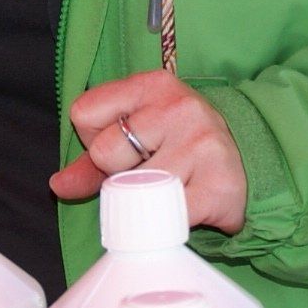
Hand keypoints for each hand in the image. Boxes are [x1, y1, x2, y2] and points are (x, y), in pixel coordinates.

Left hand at [51, 70, 248, 234]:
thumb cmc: (182, 146)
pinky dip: (167, 222)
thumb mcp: (139, 136)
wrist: (249, 162)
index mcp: (152, 85)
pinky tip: (185, 207)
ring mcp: (201, 144)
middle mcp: (178, 106)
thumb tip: (59, 185)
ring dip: (144, 201)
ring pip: (133, 187)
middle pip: (105, 152)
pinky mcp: (218, 184)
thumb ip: (93, 161)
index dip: (94, 140)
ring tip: (168, 190)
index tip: (124, 148)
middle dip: (120, 173)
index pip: (84, 113)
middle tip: (152, 170)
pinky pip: (165, 216)